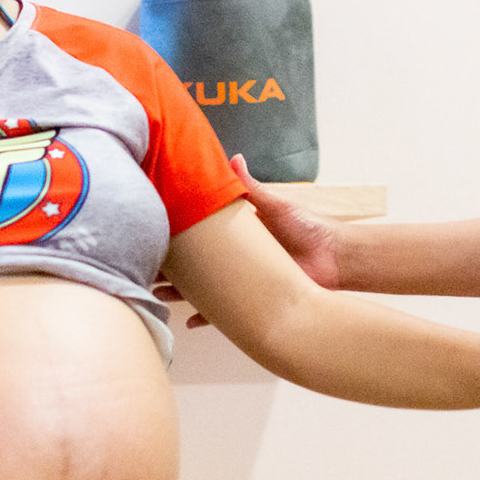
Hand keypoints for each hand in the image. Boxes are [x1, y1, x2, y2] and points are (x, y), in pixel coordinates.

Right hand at [154, 155, 344, 326]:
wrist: (335, 258)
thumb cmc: (308, 226)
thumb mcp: (277, 205)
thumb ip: (252, 187)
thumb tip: (234, 158)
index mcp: (235, 232)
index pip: (198, 233)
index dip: (175, 235)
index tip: (151, 234)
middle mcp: (234, 256)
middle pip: (193, 263)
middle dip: (168, 267)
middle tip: (144, 269)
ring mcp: (241, 279)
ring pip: (202, 287)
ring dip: (180, 292)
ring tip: (156, 295)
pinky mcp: (252, 298)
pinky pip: (224, 311)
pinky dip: (207, 317)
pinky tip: (188, 321)